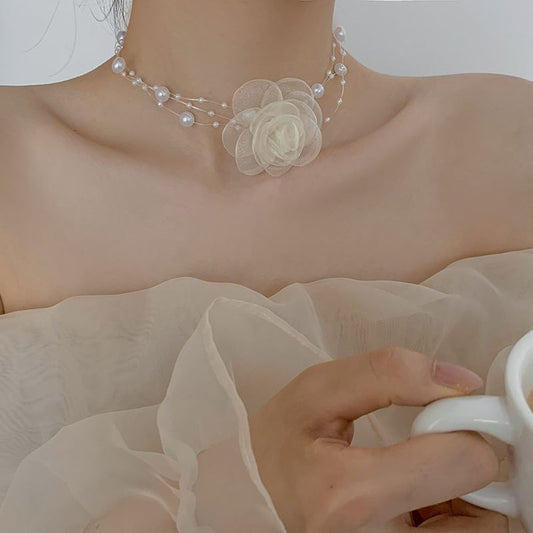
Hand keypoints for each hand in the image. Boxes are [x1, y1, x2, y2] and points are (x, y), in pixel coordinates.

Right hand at [249, 346, 499, 532]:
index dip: (457, 424)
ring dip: (459, 497)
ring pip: (482, 532)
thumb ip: (387, 373)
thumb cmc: (274, 446)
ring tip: (415, 477)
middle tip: (421, 449)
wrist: (248, 500)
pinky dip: (447, 517)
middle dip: (459, 464)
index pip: (465, 461)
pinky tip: (412, 501)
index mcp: (351, 496)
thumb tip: (461, 382)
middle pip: (487, 512)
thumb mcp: (315, 391)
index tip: (436, 415)